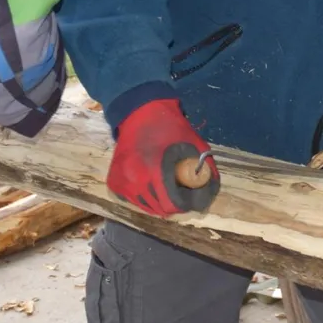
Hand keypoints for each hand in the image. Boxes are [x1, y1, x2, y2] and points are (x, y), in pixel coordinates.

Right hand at [108, 98, 219, 215]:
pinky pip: (133, 200)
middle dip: (172, 202)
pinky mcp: (114, 182)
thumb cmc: (169, 127)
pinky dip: (144, 196)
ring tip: (164, 184)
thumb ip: (204, 169)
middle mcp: (133, 180)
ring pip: (145, 207)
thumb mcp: (194, 144)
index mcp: (152, 170)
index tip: (189, 193)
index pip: (171, 204)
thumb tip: (208, 192)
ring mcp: (121, 182)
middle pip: (159, 209)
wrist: (139, 113)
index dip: (185, 202)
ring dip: (158, 201)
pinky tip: (150, 182)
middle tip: (178, 188)